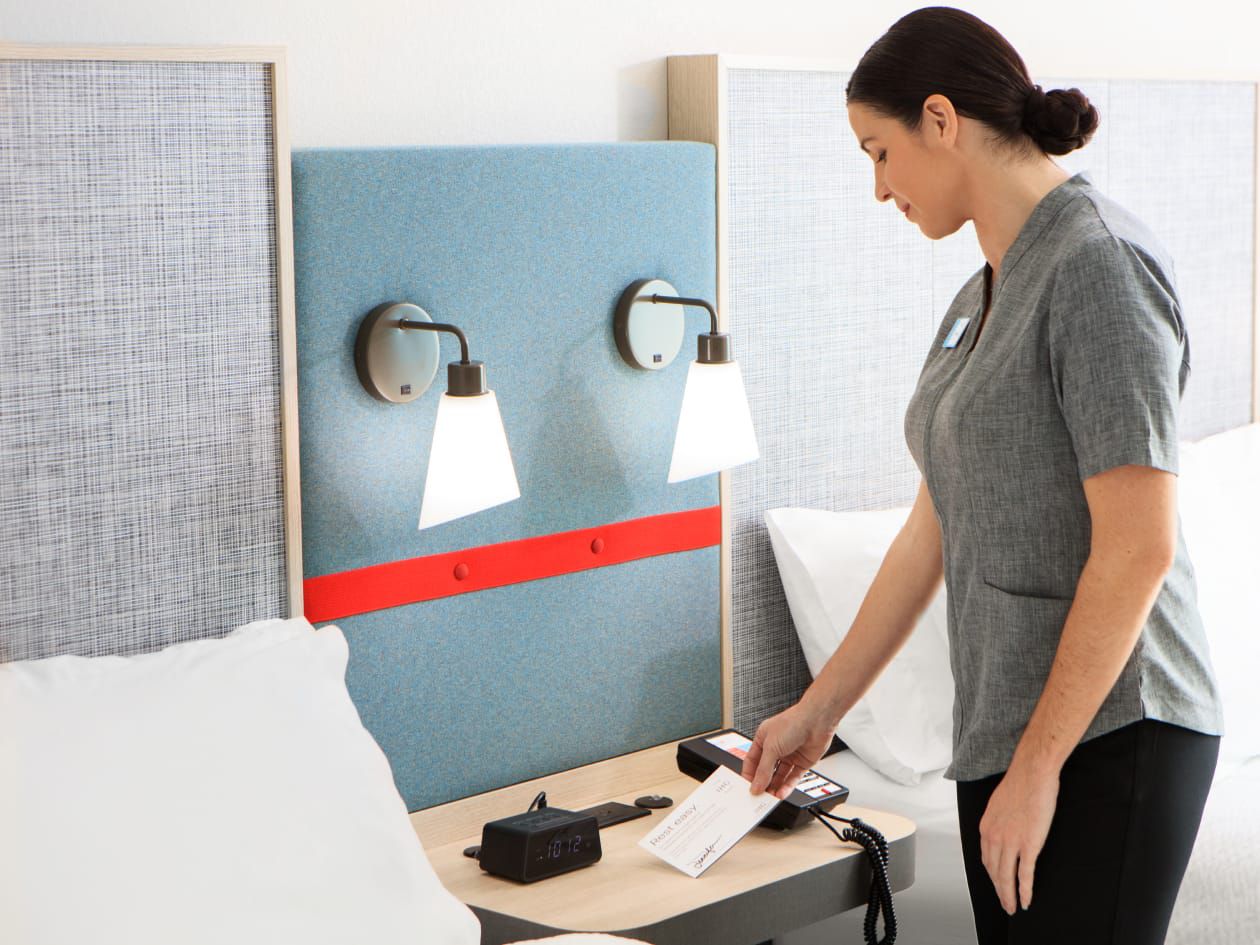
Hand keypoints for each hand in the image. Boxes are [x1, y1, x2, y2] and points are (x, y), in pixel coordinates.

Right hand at [741, 702, 834, 798]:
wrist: (817, 720)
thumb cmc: (793, 723)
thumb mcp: (771, 747)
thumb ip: (763, 770)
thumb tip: (756, 786)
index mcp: (763, 739)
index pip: (752, 761)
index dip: (749, 775)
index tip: (747, 788)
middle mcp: (776, 747)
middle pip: (766, 770)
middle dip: (762, 783)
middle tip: (758, 796)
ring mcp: (789, 755)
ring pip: (779, 776)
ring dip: (774, 787)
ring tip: (769, 799)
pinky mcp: (802, 762)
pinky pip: (792, 778)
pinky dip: (787, 787)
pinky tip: (781, 794)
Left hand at [978, 762, 1059, 913]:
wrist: (1032, 773)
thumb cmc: (1019, 784)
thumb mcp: (998, 805)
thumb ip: (998, 822)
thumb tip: (1002, 830)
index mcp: (986, 828)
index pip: (986, 859)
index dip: (992, 875)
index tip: (997, 885)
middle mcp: (994, 837)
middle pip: (994, 872)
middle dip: (999, 891)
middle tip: (1005, 904)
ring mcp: (1011, 842)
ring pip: (1006, 877)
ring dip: (1009, 895)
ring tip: (1013, 907)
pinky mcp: (1028, 845)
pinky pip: (1025, 874)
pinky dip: (1024, 890)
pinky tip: (1026, 900)